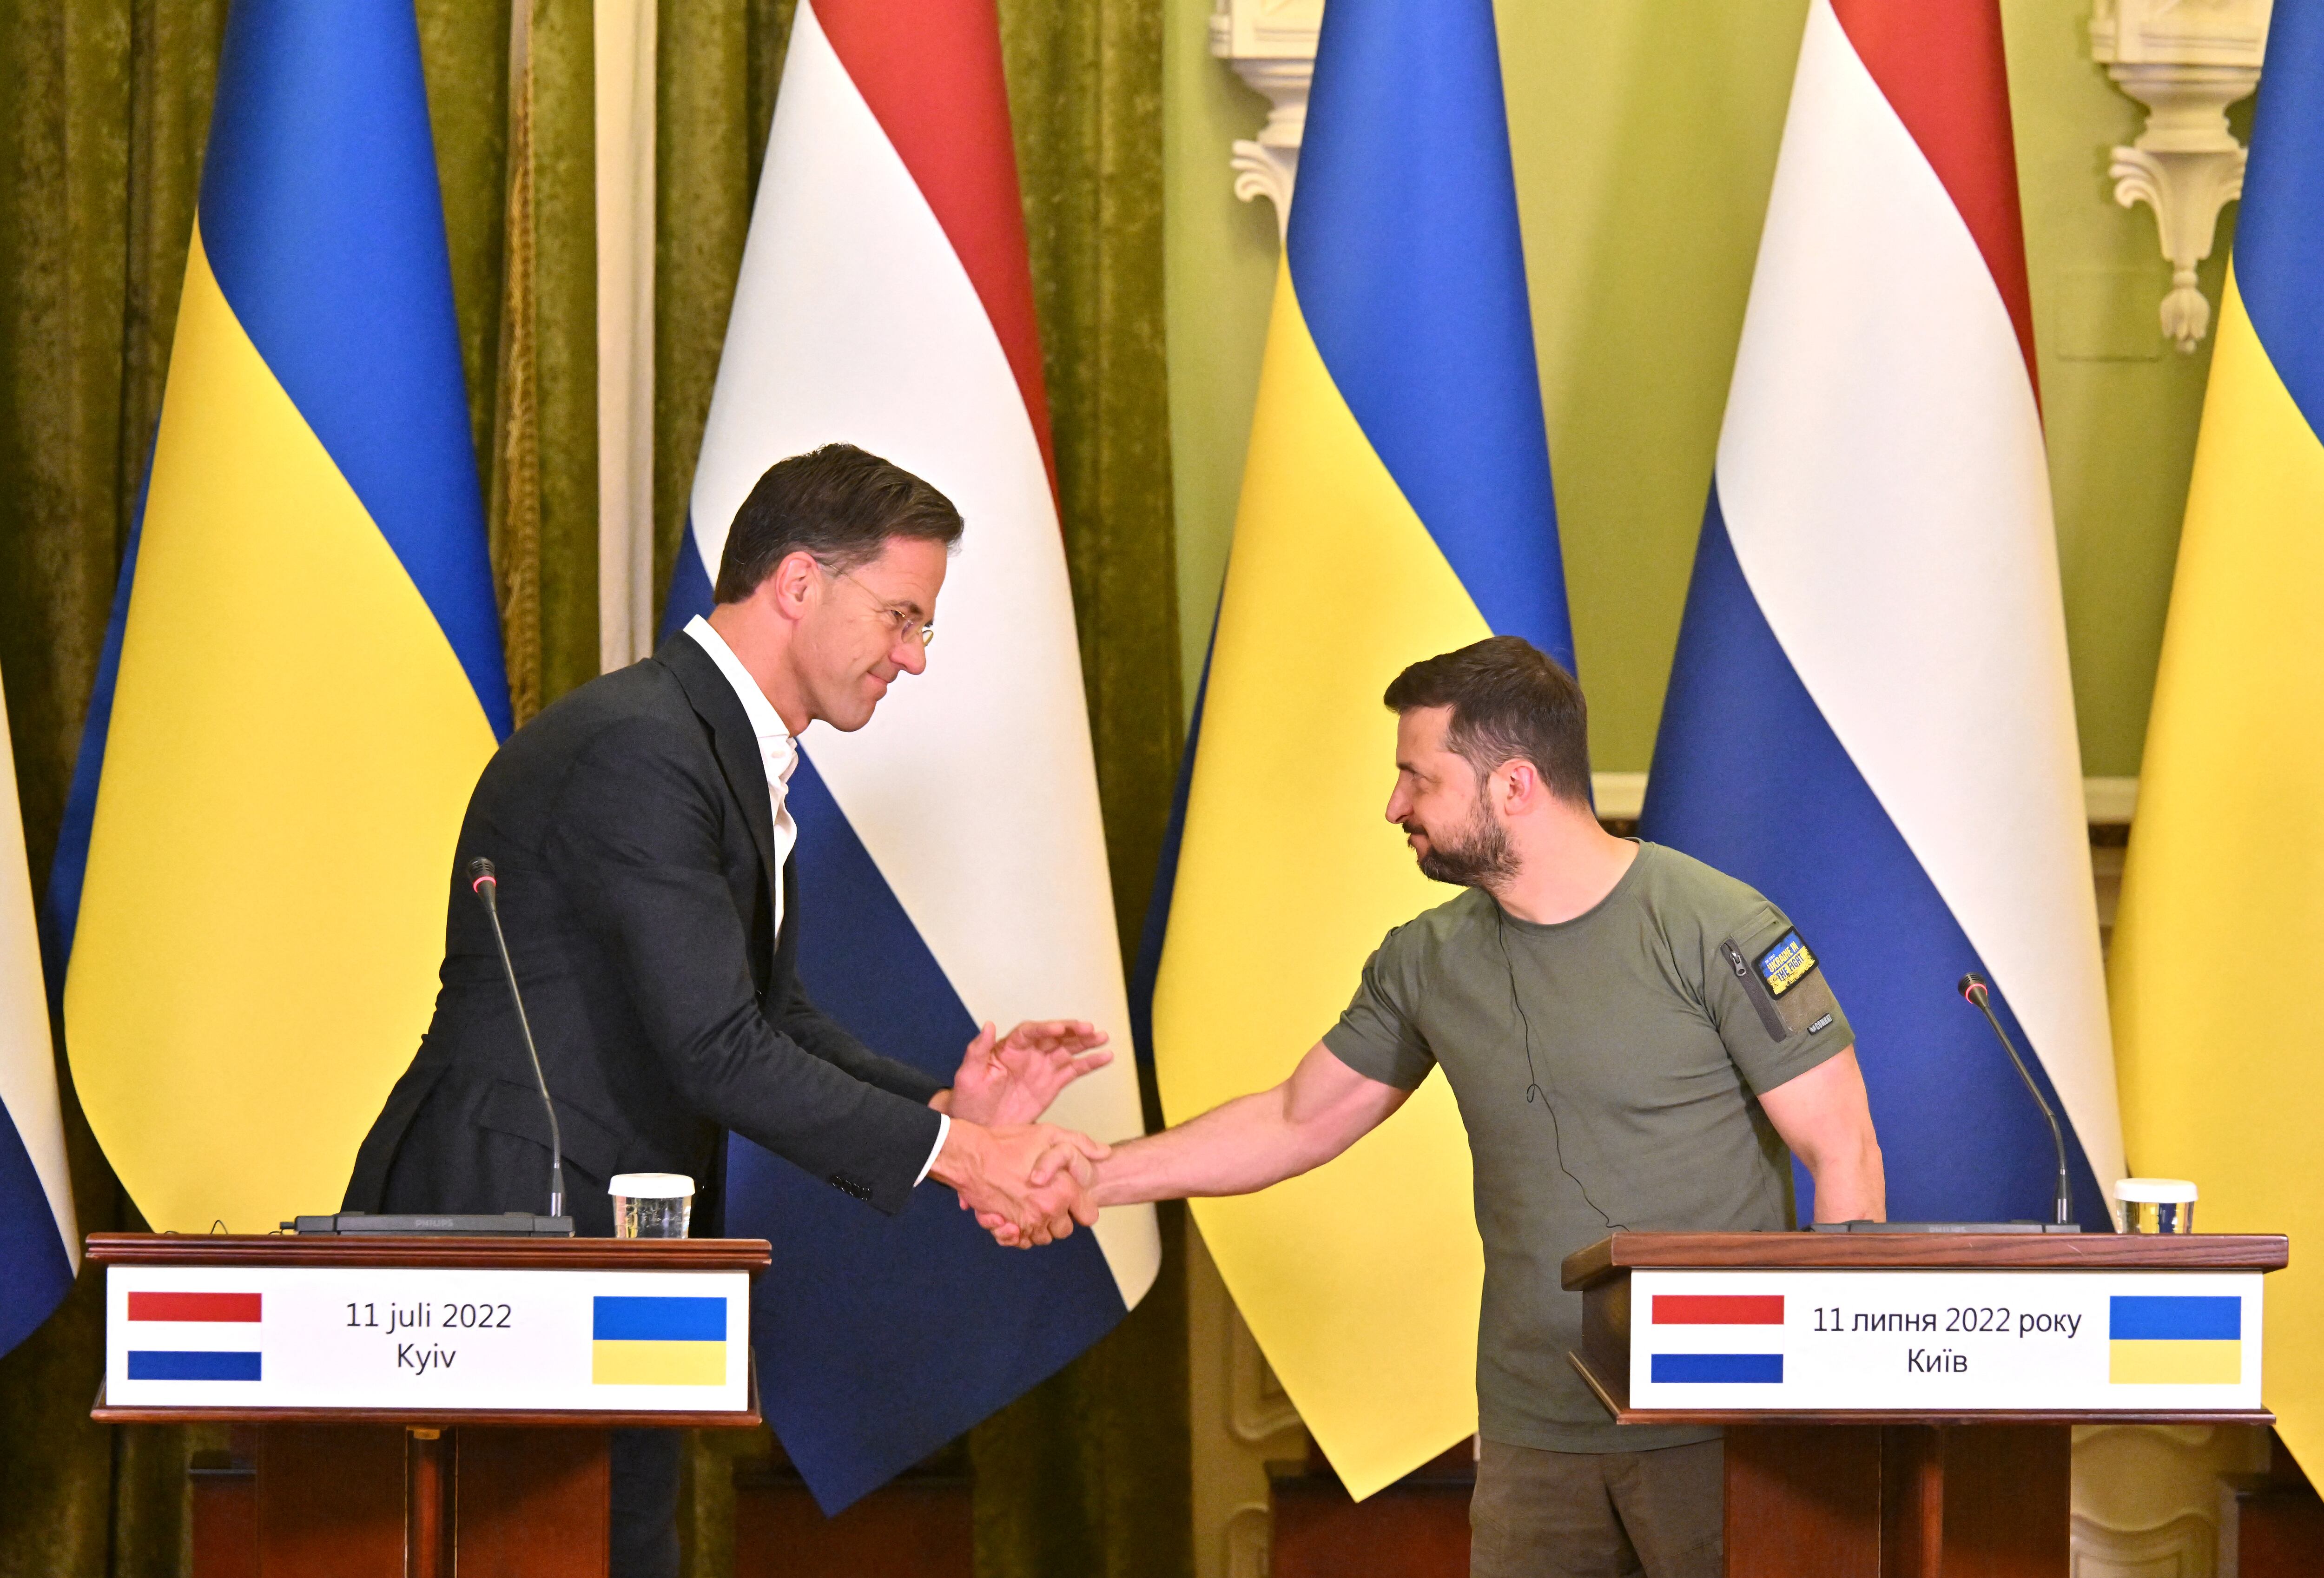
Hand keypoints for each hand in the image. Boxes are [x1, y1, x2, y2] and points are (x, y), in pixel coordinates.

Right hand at [929, 1120, 1108, 1246]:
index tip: (1071, 1198)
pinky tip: (1013, 1215)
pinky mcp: (1008, 1228)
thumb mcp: (1049, 1133)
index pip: (1089, 1215)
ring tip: (1027, 1204)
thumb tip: (1104, 1152)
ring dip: (1038, 1226)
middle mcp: (1049, 1210)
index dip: (1081, 1206)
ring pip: (1043, 1237)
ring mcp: (1028, 1221)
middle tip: (1045, 1198)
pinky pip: (1021, 1241)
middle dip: (1058, 1217)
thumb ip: (1080, 1144)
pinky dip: (1018, 1234)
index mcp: (1064, 1190)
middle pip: (1065, 1230)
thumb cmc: (1008, 1143)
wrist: (970, 1156)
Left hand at [943, 1019, 1112, 1126]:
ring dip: (1085, 1043)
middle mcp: (1028, 1054)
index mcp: (1008, 1048)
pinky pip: (1074, 1071)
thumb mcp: (967, 1076)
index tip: (1060, 1029)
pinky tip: (1105, 1057)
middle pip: (1054, 1037)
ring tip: (1103, 1038)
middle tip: (1089, 1029)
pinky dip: (1090, 1063)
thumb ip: (977, 1050)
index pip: (1030, 1032)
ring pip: (1067, 1050)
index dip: (1045, 1029)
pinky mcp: (1052, 1084)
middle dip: (1072, 1031)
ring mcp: (1042, 1068)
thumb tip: (987, 1025)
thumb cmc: (968, 1100)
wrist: (979, 1127)